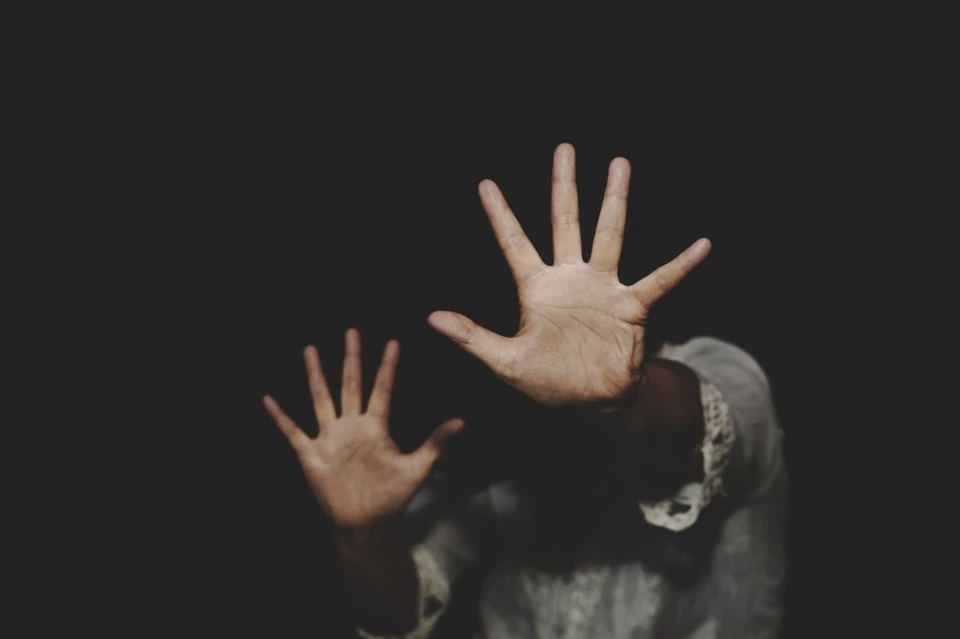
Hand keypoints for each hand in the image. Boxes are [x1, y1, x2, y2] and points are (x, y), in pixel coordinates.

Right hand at [263, 329, 463, 529]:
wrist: (365, 523)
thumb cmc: (391, 496)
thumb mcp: (417, 468)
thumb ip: (435, 443)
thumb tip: (461, 421)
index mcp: (376, 426)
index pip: (382, 389)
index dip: (387, 367)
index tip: (393, 342)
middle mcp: (352, 425)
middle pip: (351, 384)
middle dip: (351, 358)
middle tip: (351, 331)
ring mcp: (330, 437)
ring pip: (321, 398)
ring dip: (316, 375)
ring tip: (310, 349)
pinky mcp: (311, 454)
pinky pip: (293, 431)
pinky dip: (280, 416)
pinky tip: (269, 399)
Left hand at [428, 143, 710, 406]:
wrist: (593, 404)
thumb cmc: (549, 383)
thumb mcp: (505, 362)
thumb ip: (472, 337)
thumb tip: (431, 317)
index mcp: (536, 289)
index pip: (514, 243)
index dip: (500, 214)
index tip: (485, 183)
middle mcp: (570, 278)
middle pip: (565, 221)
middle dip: (564, 186)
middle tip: (564, 148)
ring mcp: (603, 288)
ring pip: (610, 235)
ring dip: (614, 201)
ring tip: (620, 164)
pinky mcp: (632, 306)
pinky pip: (659, 280)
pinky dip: (680, 265)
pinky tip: (701, 245)